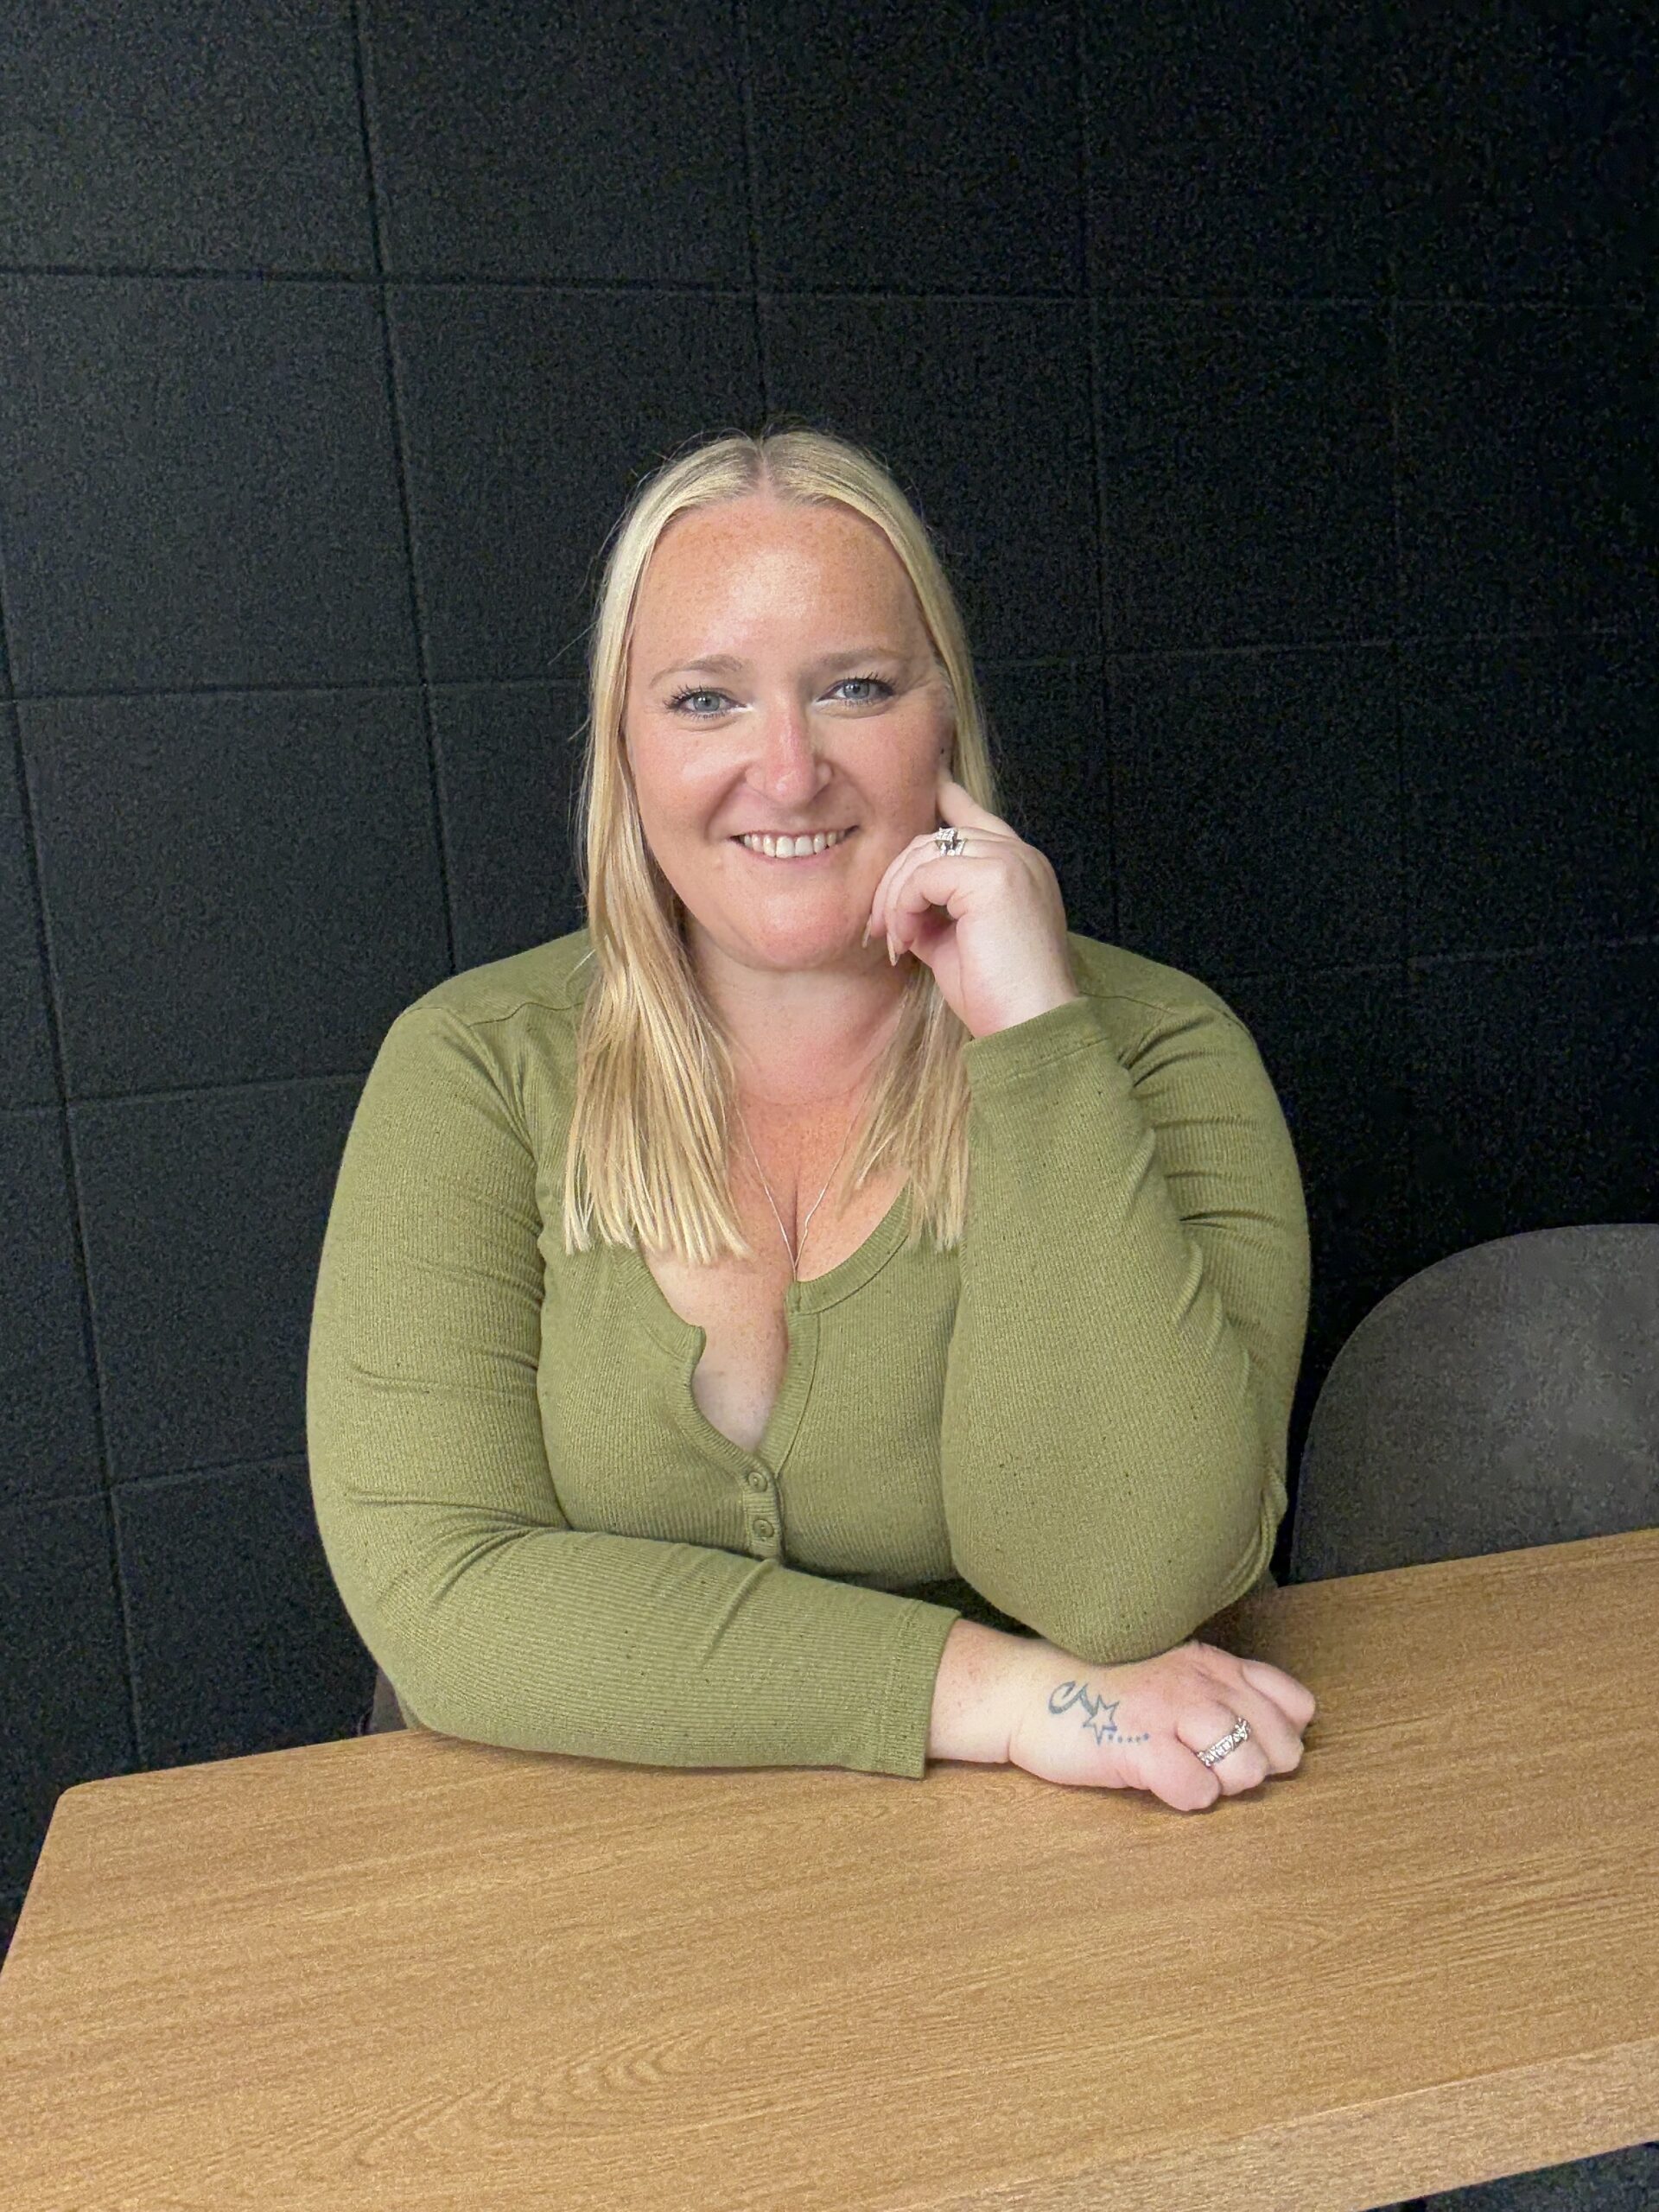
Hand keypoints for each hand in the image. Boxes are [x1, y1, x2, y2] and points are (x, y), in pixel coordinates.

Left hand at [866, 767, 1081, 1039]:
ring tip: (893, 942)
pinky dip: (904, 908)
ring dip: (895, 898)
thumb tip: (897, 904)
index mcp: (1019, 866)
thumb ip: (931, 910)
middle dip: (894, 881)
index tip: (925, 777)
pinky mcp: (994, 877)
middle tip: (879, 930)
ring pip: (924, 853)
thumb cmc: (997, 996)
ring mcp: (1009, 861)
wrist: (1030, 1026)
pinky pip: (924, 875)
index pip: (973, 816)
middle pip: (933, 837)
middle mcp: (1020, 855)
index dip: (945, 794)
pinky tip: (906, 942)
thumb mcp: (955, 943)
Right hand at [1004, 1635, 1316, 1812]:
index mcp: (1211, 1663)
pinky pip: (1196, 1789)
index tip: (1249, 1746)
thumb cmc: (1100, 1690)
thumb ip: (1219, 1692)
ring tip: (1189, 1775)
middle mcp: (1198, 1682)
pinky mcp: (1138, 1745)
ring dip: (1226, 1784)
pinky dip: (1187, 1796)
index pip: (1294, 1704)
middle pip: (1280, 1744)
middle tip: (1216, 1769)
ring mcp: (1169, 1712)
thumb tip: (1273, 1736)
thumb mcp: (1170, 1673)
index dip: (1282, 1736)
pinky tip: (1162, 1783)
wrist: (1028, 1690)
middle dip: (1259, 1769)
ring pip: (1247, 1766)